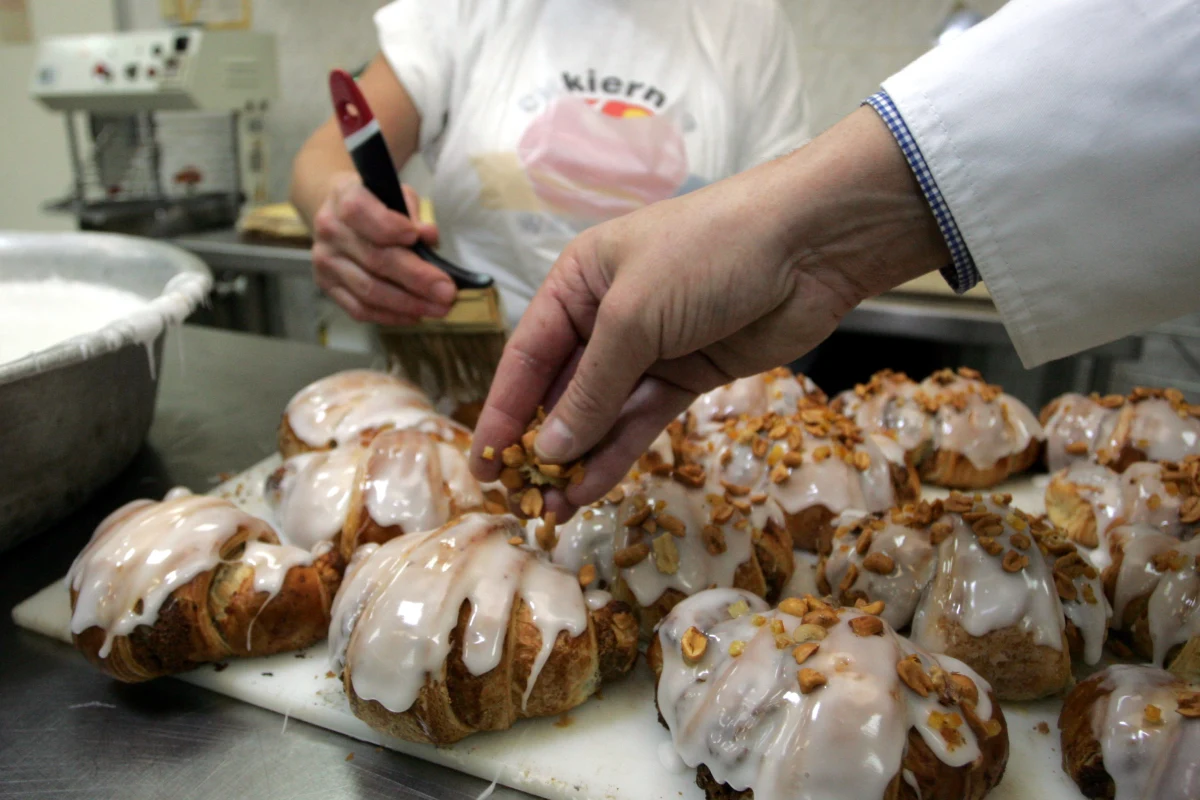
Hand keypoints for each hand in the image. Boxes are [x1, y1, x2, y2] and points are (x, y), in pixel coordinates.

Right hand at [311, 173, 456, 324]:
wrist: (341, 216)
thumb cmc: (378, 205)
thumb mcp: (397, 197)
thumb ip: (413, 215)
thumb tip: (429, 236)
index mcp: (344, 197)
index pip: (359, 211)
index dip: (389, 226)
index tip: (417, 237)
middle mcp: (330, 230)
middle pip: (374, 259)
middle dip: (416, 278)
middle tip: (447, 292)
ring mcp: (326, 261)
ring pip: (368, 290)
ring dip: (408, 303)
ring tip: (439, 308)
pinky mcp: (328, 286)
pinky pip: (360, 309)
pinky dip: (391, 316)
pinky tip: (416, 315)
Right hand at [469, 108, 950, 514]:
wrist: (809, 245)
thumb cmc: (706, 256)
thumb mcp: (633, 317)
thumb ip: (591, 389)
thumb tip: (550, 450)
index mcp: (579, 282)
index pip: (527, 355)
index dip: (502, 411)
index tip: (483, 463)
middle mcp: (607, 316)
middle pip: (562, 389)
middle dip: (543, 443)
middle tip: (521, 498)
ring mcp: (651, 349)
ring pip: (603, 413)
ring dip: (579, 459)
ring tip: (554, 509)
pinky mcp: (689, 375)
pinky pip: (643, 420)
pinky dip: (619, 453)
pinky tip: (593, 488)